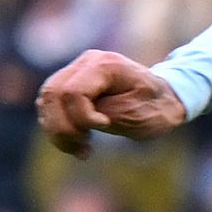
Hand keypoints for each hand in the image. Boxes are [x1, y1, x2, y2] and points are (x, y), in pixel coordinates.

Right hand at [36, 50, 186, 155]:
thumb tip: (76, 118)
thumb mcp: (136, 115)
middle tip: (85, 147)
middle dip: (63, 127)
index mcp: (106, 65)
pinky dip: (57, 126)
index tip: (103, 127)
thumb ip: (103, 114)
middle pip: (53, 93)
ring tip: (80, 149)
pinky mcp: (72, 82)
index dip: (81, 117)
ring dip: (57, 130)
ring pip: (46, 99)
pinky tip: (75, 143)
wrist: (165, 98)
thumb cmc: (156, 107)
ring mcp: (77, 70)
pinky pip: (50, 104)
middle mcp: (86, 62)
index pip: (73, 92)